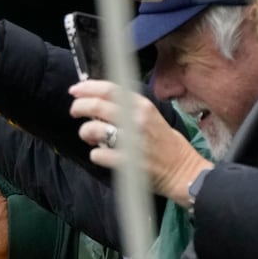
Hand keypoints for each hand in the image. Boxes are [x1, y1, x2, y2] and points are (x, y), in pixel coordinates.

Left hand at [68, 80, 210, 201]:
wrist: (182, 170)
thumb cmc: (165, 143)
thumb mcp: (151, 116)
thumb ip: (127, 108)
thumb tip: (98, 101)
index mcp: (142, 106)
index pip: (109, 89)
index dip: (87, 88)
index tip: (75, 90)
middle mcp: (136, 120)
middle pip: (96, 106)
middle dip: (78, 107)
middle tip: (75, 112)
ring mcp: (131, 141)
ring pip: (93, 130)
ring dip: (85, 132)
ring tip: (90, 137)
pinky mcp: (127, 162)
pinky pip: (98, 155)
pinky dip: (96, 155)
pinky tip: (102, 155)